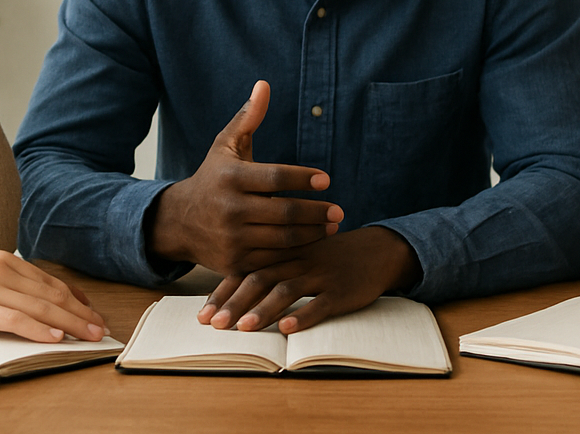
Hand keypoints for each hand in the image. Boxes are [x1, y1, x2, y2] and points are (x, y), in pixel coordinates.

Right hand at [0, 251, 109, 342]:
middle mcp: (2, 268)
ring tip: (89, 335)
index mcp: (5, 260)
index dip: (76, 298)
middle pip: (51, 293)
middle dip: (81, 312)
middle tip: (101, 327)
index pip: (50, 282)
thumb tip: (38, 304)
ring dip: (69, 323)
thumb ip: (8, 286)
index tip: (93, 312)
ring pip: (40, 306)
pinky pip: (16, 318)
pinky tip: (55, 337)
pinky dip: (39, 329)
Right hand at [148, 81, 342, 274]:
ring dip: (313, 234)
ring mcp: (231, 239)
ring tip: (332, 226)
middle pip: (284, 213)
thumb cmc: (212, 177)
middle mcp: (229, 209)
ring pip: (283, 239)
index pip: (276, 178)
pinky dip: (296, 253)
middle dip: (316, 212)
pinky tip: (312, 243)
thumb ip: (248, 118)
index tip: (326, 180)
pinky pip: (273, 260)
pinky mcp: (234, 263)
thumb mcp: (225, 146)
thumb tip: (264, 85)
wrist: (179, 222)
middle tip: (339, 210)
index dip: (303, 179)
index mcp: (230, 176)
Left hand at [198, 227, 421, 333]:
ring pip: (287, 290)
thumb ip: (270, 267)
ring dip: (263, 310)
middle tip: (215, 325)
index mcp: (283, 253)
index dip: (222, 292)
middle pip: (260, 279)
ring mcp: (320, 275)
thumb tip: (232, 294)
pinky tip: (287, 329)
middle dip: (234, 303)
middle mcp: (297, 261)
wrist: (376, 251)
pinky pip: (321, 303)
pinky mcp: (342, 290)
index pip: (246, 271)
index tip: (202, 315)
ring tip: (244, 328)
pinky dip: (303, 315)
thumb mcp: (298, 254)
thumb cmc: (329, 257)